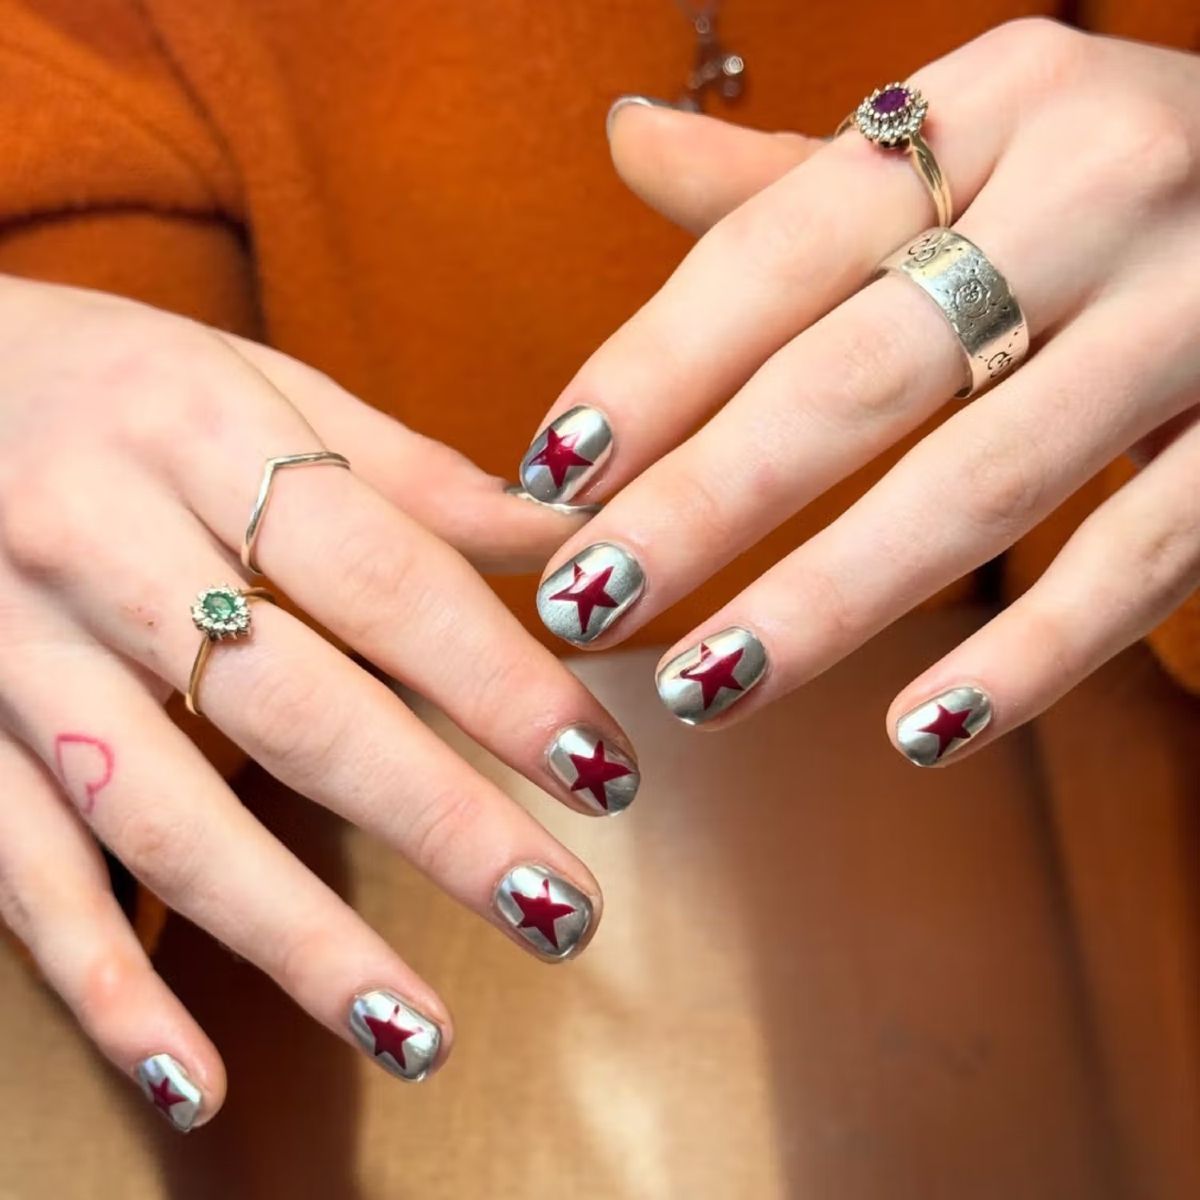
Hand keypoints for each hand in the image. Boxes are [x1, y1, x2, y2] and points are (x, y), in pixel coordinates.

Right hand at [0, 275, 632, 1128]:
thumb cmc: (123, 382)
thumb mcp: (261, 384)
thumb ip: (410, 474)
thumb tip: (566, 537)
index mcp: (201, 435)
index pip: (386, 580)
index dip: (502, 685)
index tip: (603, 774)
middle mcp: (102, 543)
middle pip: (297, 711)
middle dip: (440, 823)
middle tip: (559, 913)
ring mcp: (16, 652)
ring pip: (168, 820)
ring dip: (299, 939)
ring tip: (417, 1027)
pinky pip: (27, 876)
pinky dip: (108, 984)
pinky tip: (197, 1075)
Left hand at [523, 19, 1199, 763]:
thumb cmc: (1101, 177)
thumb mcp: (966, 138)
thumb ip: (794, 177)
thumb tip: (624, 134)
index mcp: (993, 102)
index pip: (773, 249)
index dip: (650, 368)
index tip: (549, 475)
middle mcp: (1097, 188)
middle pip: (854, 373)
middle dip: (703, 503)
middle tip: (585, 601)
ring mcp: (1199, 311)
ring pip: (979, 481)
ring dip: (827, 598)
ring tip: (702, 687)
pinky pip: (1140, 559)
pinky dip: (1030, 655)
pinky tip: (920, 731)